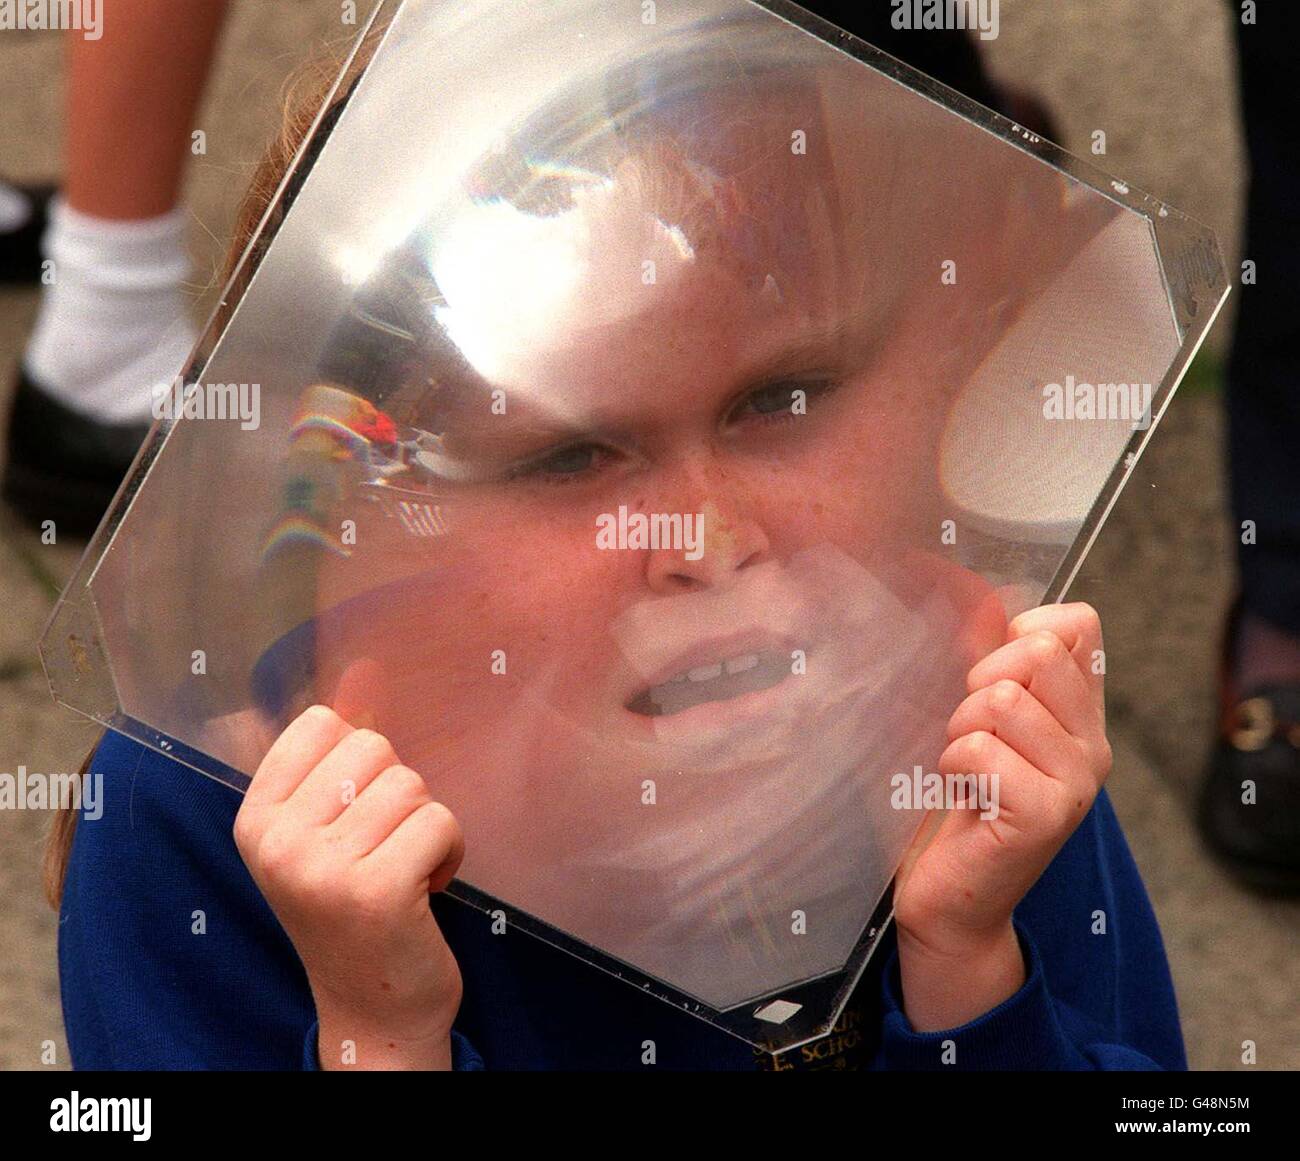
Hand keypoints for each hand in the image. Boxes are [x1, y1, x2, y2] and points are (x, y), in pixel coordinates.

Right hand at [234, 705, 464, 1069]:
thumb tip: (365, 668)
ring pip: (412, 785)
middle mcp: (276, 842)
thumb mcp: (325, 828)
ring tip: (405, 870)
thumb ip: (338, 753)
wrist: (372, 1007)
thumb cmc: (352, 906)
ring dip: (426, 826)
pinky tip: (427, 889)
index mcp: (254, 819)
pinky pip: (441, 821)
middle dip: (397, 794)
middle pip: (374, 748)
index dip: (360, 761)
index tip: (355, 812)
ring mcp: (321, 869)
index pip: (321, 723)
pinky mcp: (377, 891)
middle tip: (383, 848)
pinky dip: (450, 852)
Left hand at [892, 602, 1112, 1030]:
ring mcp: (1077, 782)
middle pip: (1038, 652)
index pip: (1077, 623)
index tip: (989, 680)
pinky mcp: (1046, 815)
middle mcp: (1092, 745)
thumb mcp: (980, 722)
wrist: (952, 899)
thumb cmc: (957, 801)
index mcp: (1081, 713)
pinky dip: (952, 765)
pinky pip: (979, 749)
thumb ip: (997, 668)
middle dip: (979, 682)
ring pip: (1001, 699)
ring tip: (965, 769)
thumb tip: (989, 605)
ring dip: (959, 729)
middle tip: (969, 733)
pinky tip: (964, 796)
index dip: (1017, 633)